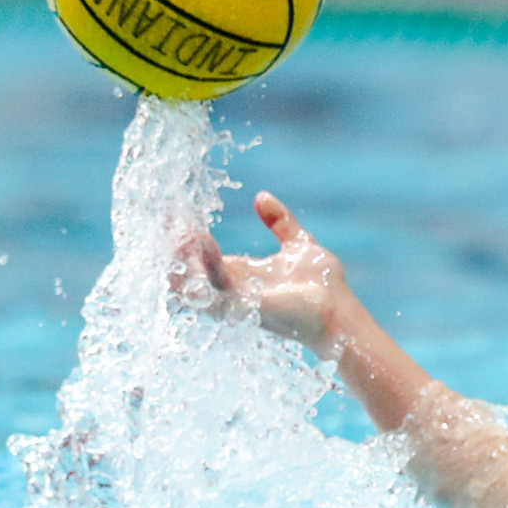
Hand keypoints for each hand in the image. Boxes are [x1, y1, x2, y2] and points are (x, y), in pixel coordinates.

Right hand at [179, 192, 350, 354]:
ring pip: (191, 281)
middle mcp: (230, 289)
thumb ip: (279, 222)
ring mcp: (234, 300)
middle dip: (173, 247)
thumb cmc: (322, 286)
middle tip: (168, 220)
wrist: (339, 311)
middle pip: (186, 271)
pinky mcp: (243, 306)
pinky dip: (206, 264)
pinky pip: (215, 286)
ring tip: (180, 230)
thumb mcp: (297, 244)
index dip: (185, 236)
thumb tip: (260, 196)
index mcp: (239, 275)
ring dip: (182, 256)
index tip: (174, 213)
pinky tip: (202, 240)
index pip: (200, 256)